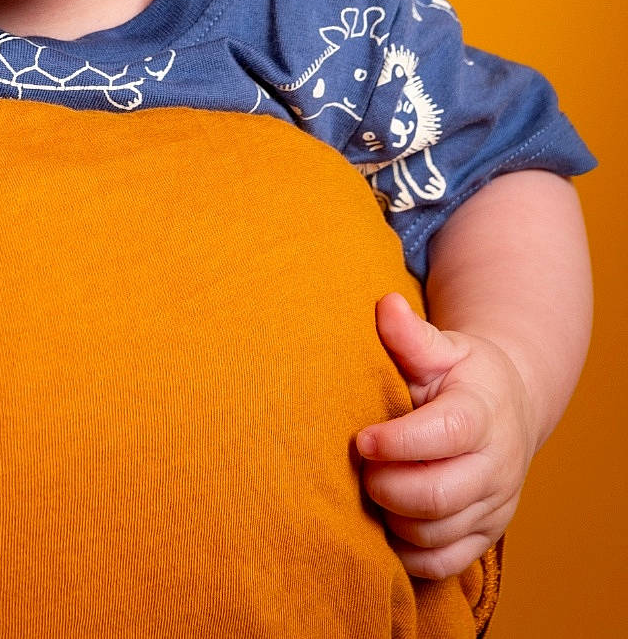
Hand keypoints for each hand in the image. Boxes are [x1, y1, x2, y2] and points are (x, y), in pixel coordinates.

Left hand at [356, 292, 537, 579]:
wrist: (508, 407)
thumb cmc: (463, 374)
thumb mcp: (443, 347)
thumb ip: (412, 335)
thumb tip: (386, 306)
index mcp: (483, 413)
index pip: (447, 434)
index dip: (401, 442)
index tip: (362, 438)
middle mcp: (496, 464)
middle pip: (440, 494)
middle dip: (389, 486)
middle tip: (362, 468)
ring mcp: (494, 504)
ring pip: (438, 533)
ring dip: (394, 517)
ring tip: (372, 488)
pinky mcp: (486, 534)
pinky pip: (445, 563)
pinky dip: (410, 552)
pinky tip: (388, 522)